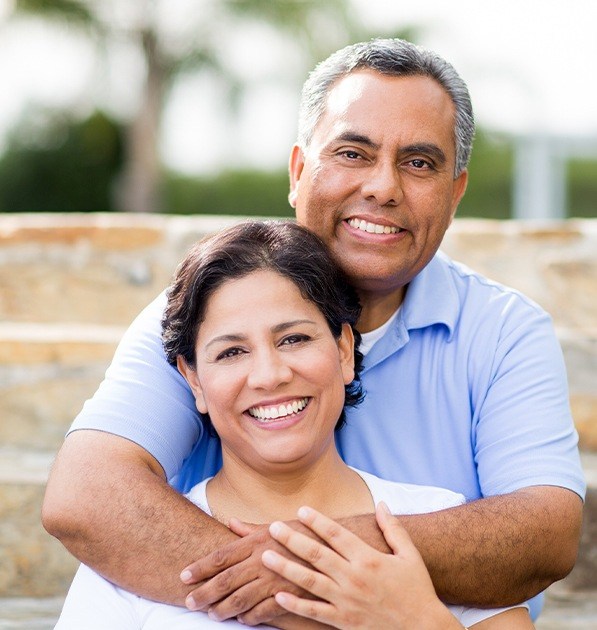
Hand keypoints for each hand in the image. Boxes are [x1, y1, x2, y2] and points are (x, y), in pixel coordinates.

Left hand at [180, 520, 318, 625]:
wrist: (338, 546)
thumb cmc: (306, 533)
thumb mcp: (277, 526)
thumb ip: (251, 529)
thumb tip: (230, 522)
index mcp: (258, 541)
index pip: (222, 556)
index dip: (200, 567)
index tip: (184, 575)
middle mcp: (263, 560)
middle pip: (226, 579)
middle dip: (204, 592)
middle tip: (188, 601)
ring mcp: (276, 579)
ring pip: (241, 599)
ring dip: (223, 608)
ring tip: (211, 614)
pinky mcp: (290, 595)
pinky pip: (264, 610)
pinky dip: (251, 617)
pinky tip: (242, 620)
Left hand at [262, 503, 461, 629]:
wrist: (424, 629)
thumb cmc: (417, 589)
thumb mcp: (409, 555)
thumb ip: (393, 528)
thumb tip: (381, 503)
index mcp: (368, 559)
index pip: (337, 535)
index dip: (317, 521)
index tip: (301, 510)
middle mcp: (354, 578)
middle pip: (317, 555)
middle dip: (292, 539)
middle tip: (273, 527)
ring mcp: (347, 601)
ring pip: (310, 582)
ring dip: (285, 568)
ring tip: (265, 557)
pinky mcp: (344, 622)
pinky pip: (315, 612)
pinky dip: (295, 605)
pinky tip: (278, 596)